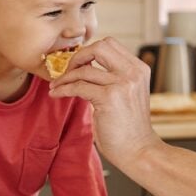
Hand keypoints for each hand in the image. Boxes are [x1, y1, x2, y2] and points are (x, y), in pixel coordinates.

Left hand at [48, 37, 160, 166]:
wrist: (139, 150)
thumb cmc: (130, 127)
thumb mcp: (128, 94)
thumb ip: (115, 77)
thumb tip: (86, 66)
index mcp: (139, 69)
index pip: (110, 44)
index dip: (90, 51)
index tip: (78, 64)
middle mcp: (133, 72)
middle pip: (99, 46)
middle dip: (78, 56)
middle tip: (68, 71)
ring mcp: (122, 84)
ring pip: (84, 69)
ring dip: (65, 77)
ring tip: (56, 86)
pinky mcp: (109, 98)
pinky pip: (78, 86)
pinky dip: (63, 89)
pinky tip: (56, 94)